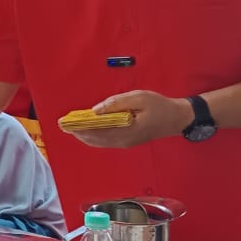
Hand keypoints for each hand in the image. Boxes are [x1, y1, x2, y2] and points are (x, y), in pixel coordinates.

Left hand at [66, 90, 192, 149]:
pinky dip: (93, 136)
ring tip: (71, 127)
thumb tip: (96, 110)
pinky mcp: (127, 141)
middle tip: (63, 125)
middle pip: (95, 139)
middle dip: (78, 132)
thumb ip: (116, 103)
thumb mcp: (138, 98)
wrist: (177, 118)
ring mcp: (125, 143)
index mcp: (126, 131)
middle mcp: (124, 141)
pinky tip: (87, 129)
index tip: (66, 123)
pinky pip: (105, 141)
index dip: (80, 128)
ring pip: (99, 142)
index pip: (97, 132)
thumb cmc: (159, 106)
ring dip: (84, 135)